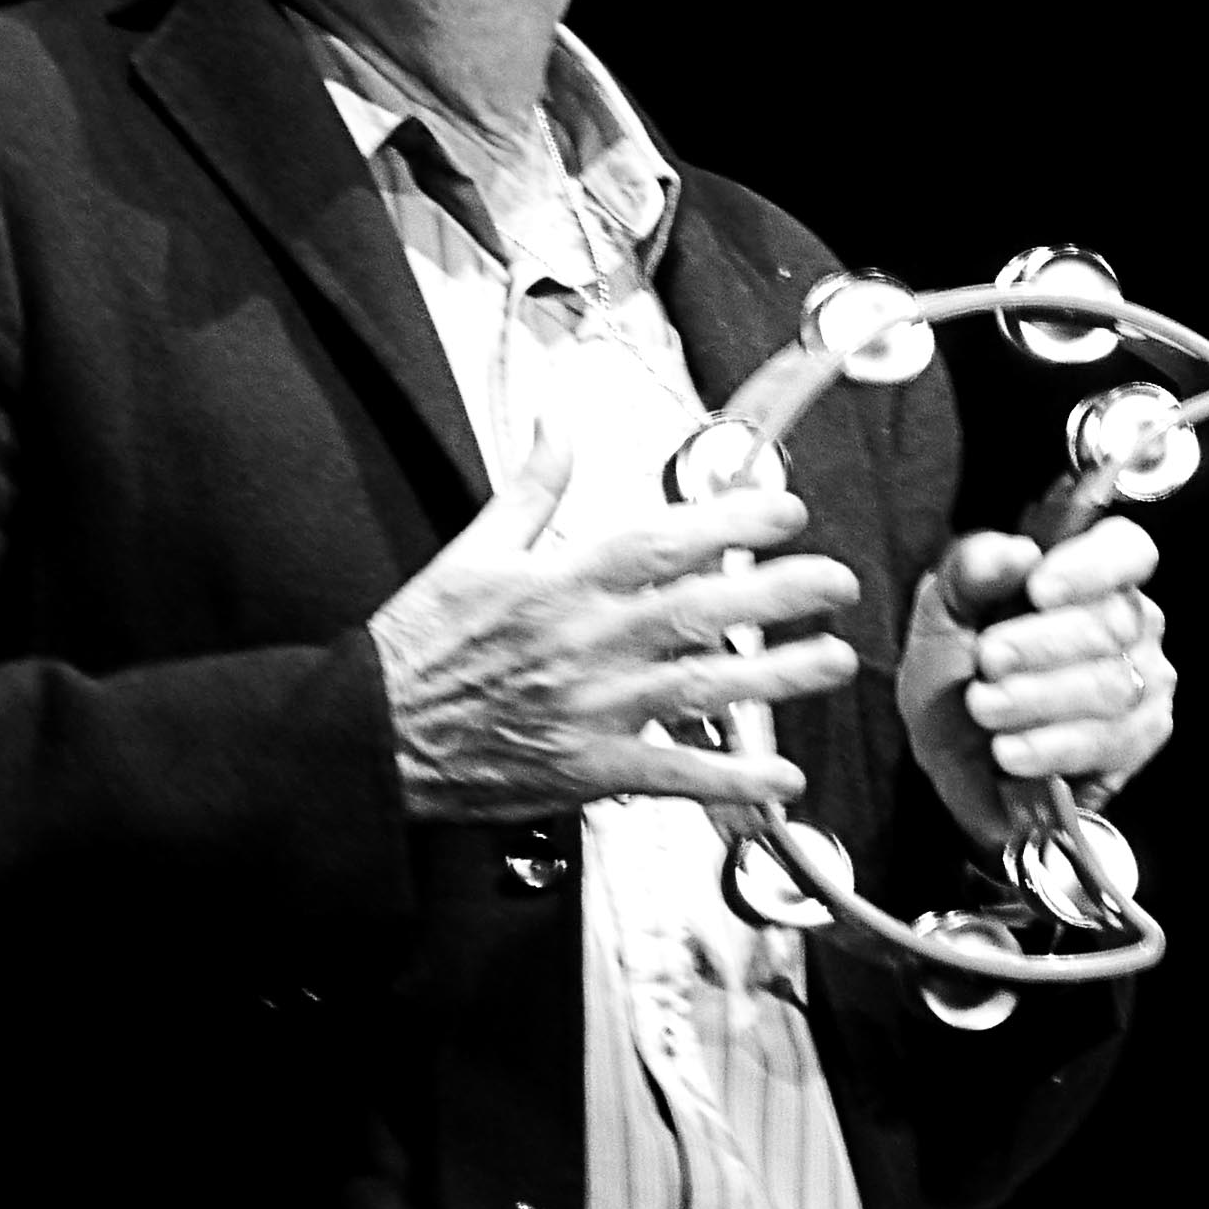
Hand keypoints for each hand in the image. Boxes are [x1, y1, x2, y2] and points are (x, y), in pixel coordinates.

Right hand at [367, 424, 861, 822]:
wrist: (373, 736)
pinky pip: (673, 775)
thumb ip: (531, 491)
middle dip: (777, 593)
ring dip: (777, 677)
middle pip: (699, 610)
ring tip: (834, 662)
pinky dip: (730, 782)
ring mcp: (592, 708)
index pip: (660, 543)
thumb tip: (557, 427)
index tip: (783, 510)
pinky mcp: (588, 769)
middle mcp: (587, 642)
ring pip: (701, 688)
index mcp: (561, 583)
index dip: (728, 522)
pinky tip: (781, 779)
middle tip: (836, 582)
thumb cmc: (420, 648)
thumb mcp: (470, 553)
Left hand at [901, 517, 1175, 849]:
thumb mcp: (943, 614)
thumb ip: (970, 573)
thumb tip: (1017, 552)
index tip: (1038, 591)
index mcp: (1089, 572)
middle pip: (1113, 623)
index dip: (1091, 567)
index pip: (1127, 550)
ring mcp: (1144, 680)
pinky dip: (1052, 747)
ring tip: (985, 707)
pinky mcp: (1140, 737)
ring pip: (1114, 686)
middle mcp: (1131, 622)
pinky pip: (1111, 742)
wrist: (953, 752)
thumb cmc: (956, 669)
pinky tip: (1009, 750)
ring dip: (1039, 698)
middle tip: (987, 661)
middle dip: (1041, 645)